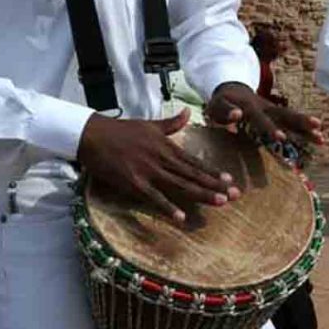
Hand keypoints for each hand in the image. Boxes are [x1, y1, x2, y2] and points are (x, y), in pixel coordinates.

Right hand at [77, 108, 237, 223]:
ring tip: (220, 202)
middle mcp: (162, 159)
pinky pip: (154, 198)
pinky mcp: (134, 183)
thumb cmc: (122, 130)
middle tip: (235, 196)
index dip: (212, 172)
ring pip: (180, 185)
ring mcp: (149, 171)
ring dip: (201, 194)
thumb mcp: (150, 125)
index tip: (229, 180)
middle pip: (193, 175)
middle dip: (214, 185)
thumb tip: (186, 112)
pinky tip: (182, 217)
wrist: (94, 135)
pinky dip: (168, 207)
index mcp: (167, 146)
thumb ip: (171, 123)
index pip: (194, 162)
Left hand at [204, 82, 324, 146]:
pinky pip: (293, 123)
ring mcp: (273, 111)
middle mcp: (266, 108)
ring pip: (293, 118)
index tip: (281, 138)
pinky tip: (319, 138)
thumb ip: (225, 111)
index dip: (271, 128)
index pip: (262, 119)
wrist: (232, 88)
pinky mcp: (277, 116)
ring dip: (307, 127)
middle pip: (286, 114)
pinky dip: (305, 131)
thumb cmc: (221, 101)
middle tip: (317, 128)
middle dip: (301, 122)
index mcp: (251, 107)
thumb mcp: (217, 105)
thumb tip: (237, 115)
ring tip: (322, 138)